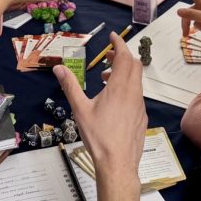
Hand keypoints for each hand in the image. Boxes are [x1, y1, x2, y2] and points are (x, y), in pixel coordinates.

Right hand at [54, 34, 146, 179]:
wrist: (118, 164)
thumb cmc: (98, 136)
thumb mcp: (80, 109)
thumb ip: (70, 86)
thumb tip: (59, 68)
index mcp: (119, 88)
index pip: (124, 57)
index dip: (119, 44)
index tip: (113, 36)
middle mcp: (133, 93)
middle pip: (134, 66)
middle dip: (122, 56)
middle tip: (108, 56)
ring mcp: (140, 105)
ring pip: (136, 81)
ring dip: (123, 73)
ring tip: (105, 79)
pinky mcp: (141, 117)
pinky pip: (137, 94)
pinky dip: (127, 88)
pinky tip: (113, 101)